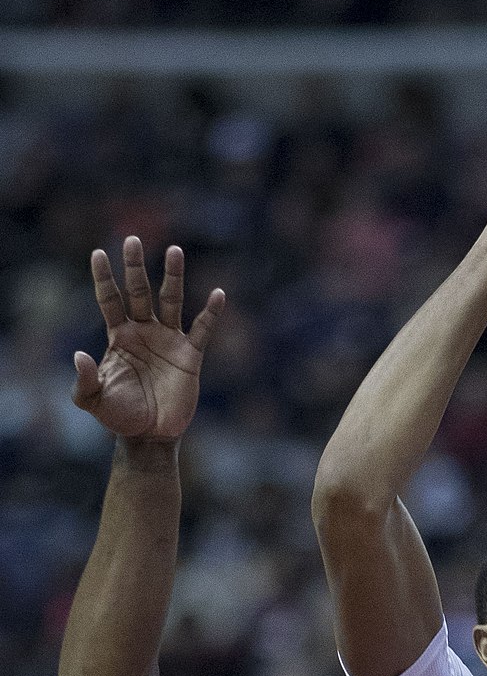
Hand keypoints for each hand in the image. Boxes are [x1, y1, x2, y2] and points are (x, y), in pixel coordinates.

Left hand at [72, 237, 224, 441]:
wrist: (150, 436)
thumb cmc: (119, 417)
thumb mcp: (93, 401)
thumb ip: (84, 380)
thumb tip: (78, 356)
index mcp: (119, 336)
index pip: (110, 300)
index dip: (104, 278)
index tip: (98, 253)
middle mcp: (144, 331)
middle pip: (139, 291)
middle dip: (135, 267)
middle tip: (132, 239)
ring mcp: (168, 341)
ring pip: (171, 300)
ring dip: (173, 276)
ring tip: (174, 250)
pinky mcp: (190, 356)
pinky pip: (202, 330)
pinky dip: (211, 314)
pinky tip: (218, 295)